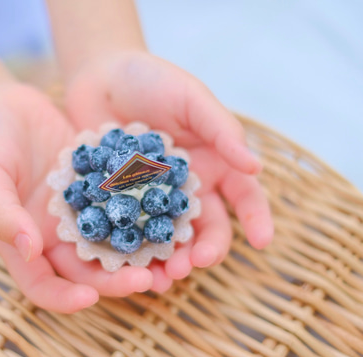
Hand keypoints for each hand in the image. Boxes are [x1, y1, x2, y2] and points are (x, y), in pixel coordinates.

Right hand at [0, 81, 155, 312]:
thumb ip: (1, 214)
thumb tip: (29, 250)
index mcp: (23, 241)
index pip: (41, 284)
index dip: (63, 298)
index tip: (89, 298)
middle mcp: (53, 233)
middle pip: (87, 270)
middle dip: (115, 280)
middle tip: (146, 279)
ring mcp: (78, 210)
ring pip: (111, 241)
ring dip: (138, 252)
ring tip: (168, 255)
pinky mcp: (97, 185)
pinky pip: (122, 202)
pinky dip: (143, 210)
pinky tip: (169, 210)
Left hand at [64, 51, 273, 291]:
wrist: (99, 74)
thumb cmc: (152, 80)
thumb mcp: (191, 97)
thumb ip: (221, 129)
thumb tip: (256, 166)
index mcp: (214, 164)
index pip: (244, 196)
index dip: (256, 219)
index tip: (263, 240)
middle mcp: (187, 188)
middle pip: (205, 227)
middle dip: (205, 249)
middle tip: (195, 263)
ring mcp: (151, 199)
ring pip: (167, 238)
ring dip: (169, 260)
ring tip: (164, 277)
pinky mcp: (117, 203)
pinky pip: (126, 231)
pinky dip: (129, 251)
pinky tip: (126, 266)